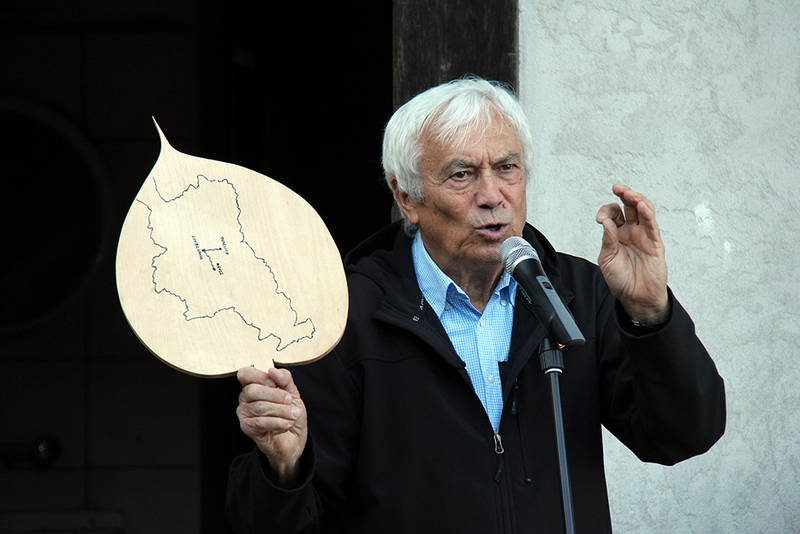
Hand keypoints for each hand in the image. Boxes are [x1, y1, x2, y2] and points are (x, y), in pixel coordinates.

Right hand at [236, 366, 307, 485]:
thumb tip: (272, 371)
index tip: (275, 383)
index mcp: (254, 385)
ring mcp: (244, 413)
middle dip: (275, 395)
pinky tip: (287, 423)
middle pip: (252, 390)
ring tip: (293, 414)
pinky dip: (278, 422)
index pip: (245, 374)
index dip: (260, 376)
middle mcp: (245, 398)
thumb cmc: (290, 412)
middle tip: (289, 400)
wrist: (294, 437)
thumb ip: (284, 379)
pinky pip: (260, 422)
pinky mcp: (247, 428)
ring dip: (281, 410)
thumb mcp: (292, 392)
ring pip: (259, 407)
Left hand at [595, 184, 668, 323]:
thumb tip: (606, 222)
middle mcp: (630, 232)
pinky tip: (641, 206)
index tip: (600, 219)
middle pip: (629, 207)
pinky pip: (652, 225)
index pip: (613, 214)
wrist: (635, 298)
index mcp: (616, 234)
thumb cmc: (620, 280)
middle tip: (618, 188)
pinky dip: (647, 214)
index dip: (606, 212)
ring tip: (629, 193)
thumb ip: (607, 240)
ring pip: (643, 211)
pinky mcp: (655, 243)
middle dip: (624, 194)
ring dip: (637, 199)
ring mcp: (643, 236)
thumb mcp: (607, 259)